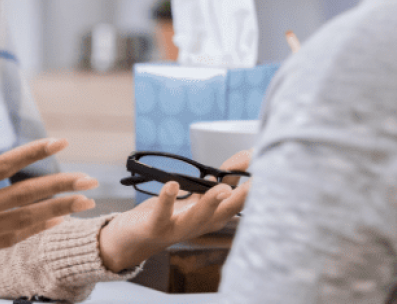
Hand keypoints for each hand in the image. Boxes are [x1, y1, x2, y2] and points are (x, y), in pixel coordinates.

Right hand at [0, 138, 98, 286]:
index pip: (4, 166)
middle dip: (60, 186)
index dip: (34, 152)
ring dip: (56, 210)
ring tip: (83, 202)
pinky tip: (53, 222)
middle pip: (24, 196)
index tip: (60, 142)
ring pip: (24, 220)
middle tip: (89, 179)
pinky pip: (10, 239)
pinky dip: (34, 230)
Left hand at [97, 149, 251, 271]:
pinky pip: (163, 214)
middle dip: (243, 197)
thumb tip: (246, 156)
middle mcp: (200, 224)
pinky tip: (172, 185)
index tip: (264, 162)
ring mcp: (179, 228)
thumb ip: (219, 180)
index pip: (239, 200)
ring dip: (211, 203)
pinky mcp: (156, 227)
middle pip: (226, 212)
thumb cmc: (168, 216)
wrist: (133, 241)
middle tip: (258, 181)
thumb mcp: (197, 197)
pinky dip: (167, 199)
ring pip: (199, 218)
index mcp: (213, 215)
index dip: (253, 183)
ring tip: (221, 189)